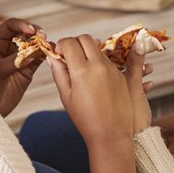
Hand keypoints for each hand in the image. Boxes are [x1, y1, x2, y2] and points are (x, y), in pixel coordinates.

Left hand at [0, 18, 43, 116]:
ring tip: (48, 45)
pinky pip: (38, 57)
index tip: (30, 30)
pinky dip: (45, 54)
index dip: (21, 24)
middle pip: (25, 32)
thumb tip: (32, 54)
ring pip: (33, 44)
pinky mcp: (28, 68)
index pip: (10, 26)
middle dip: (35, 32)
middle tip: (43, 37)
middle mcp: (8, 46)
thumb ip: (14, 61)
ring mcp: (19, 57)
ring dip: (42, 43)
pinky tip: (50, 53)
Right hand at [51, 34, 139, 172]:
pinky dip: (99, 61)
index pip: (69, 43)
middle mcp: (98, 65)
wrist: (111, 134)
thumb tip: (52, 57)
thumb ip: (59, 73)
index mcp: (81, 70)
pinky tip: (94, 76)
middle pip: (85, 38)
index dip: (61, 45)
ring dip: (88, 51)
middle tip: (70, 55)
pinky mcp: (121, 74)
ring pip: (98, 47)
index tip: (59, 53)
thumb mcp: (66, 97)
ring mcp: (112, 68)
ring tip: (82, 67)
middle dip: (75, 42)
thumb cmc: (85, 119)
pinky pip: (108, 59)